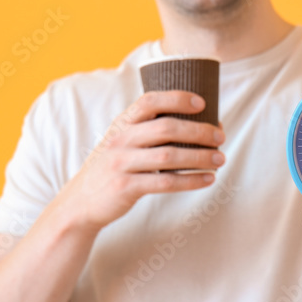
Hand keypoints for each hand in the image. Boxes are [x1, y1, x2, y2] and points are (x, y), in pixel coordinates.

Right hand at [48, 91, 224, 232]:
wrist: (81, 202)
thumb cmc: (113, 168)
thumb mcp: (121, 142)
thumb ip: (146, 131)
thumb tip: (197, 126)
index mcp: (121, 124)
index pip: (150, 101)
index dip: (177, 98)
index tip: (202, 103)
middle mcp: (120, 140)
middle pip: (166, 128)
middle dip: (199, 131)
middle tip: (220, 136)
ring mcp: (121, 164)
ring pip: (170, 156)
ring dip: (200, 157)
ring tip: (220, 159)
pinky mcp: (126, 187)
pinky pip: (166, 182)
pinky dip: (191, 180)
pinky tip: (207, 179)